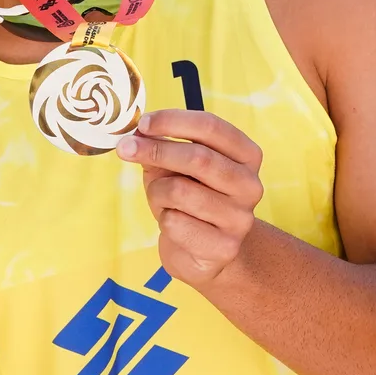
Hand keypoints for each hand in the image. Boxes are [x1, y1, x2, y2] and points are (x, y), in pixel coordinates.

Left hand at [117, 109, 264, 287]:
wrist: (203, 254)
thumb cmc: (188, 200)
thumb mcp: (175, 167)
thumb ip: (161, 147)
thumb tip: (137, 136)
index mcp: (246, 155)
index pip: (212, 127)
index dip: (173, 121)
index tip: (142, 123)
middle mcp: (250, 185)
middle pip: (199, 158)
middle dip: (156, 150)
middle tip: (125, 148)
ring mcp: (240, 218)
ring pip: (180, 191)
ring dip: (156, 191)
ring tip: (160, 199)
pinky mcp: (224, 247)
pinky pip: (174, 223)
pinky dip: (162, 219)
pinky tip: (174, 224)